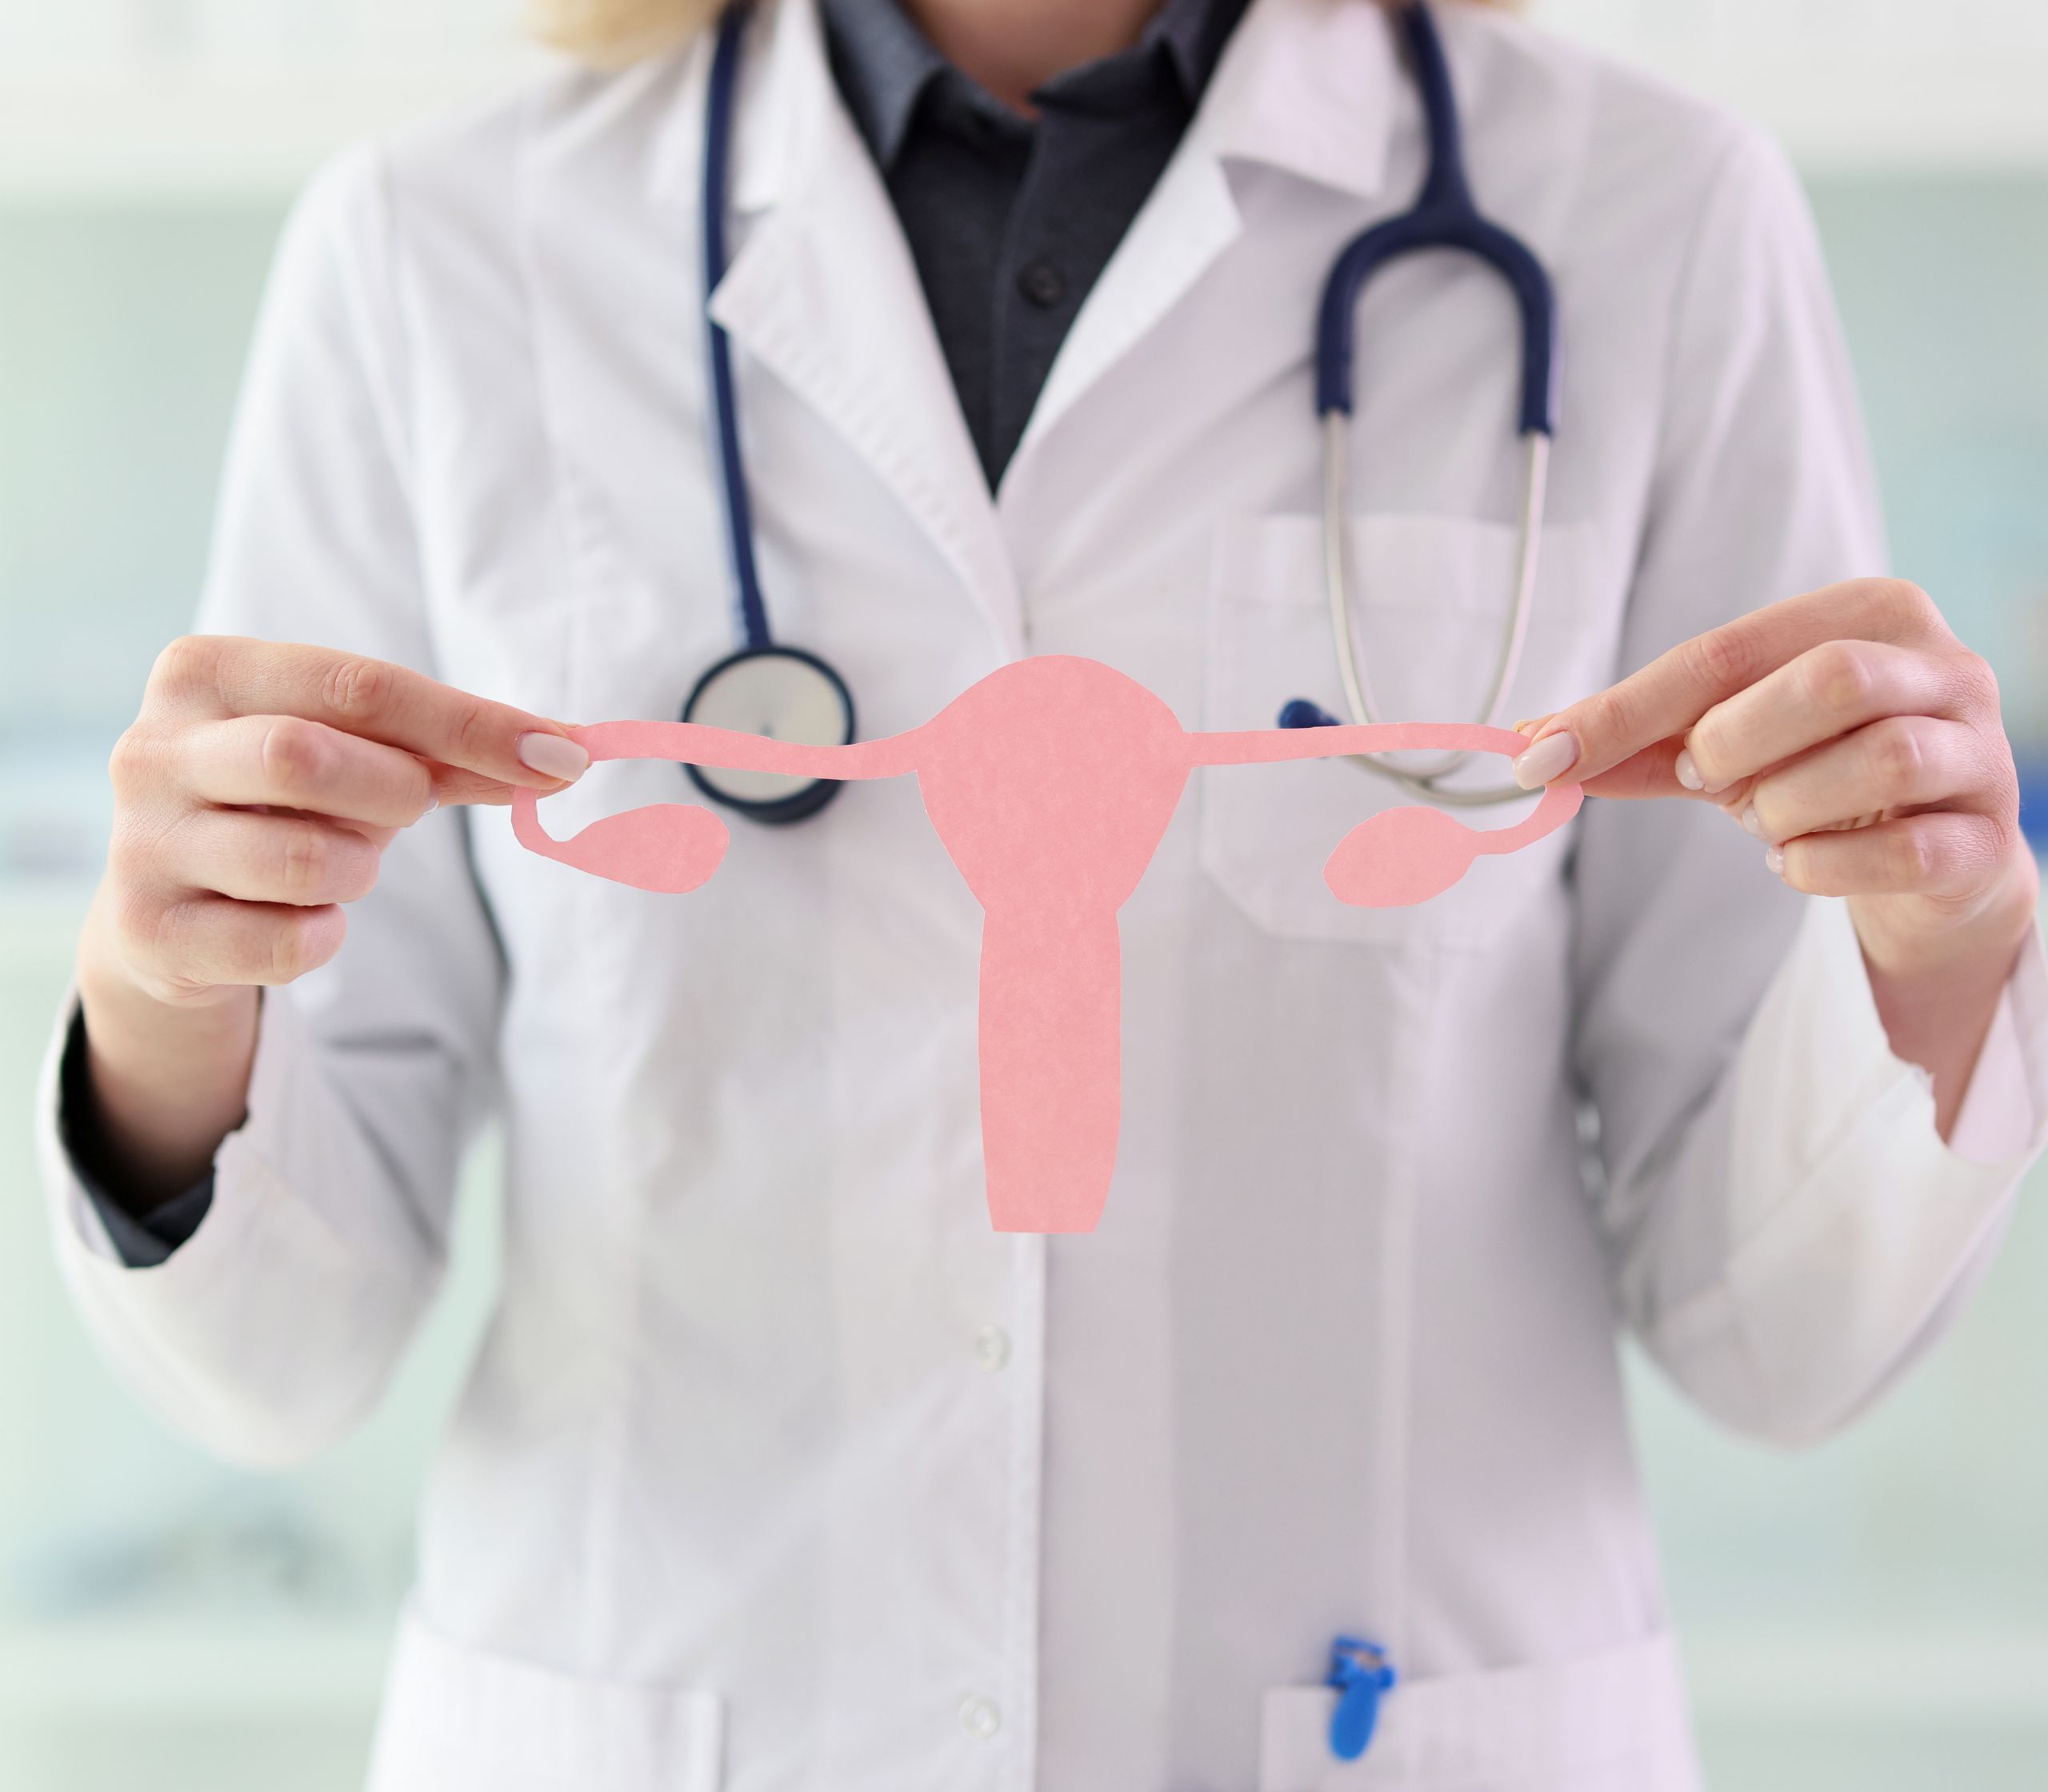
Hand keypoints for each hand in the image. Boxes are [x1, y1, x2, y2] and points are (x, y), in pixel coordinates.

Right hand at [76, 635, 588, 1199]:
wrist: (169, 917)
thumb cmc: (284, 807)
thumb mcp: (357, 755)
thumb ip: (450, 749)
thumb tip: (566, 753)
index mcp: (205, 672)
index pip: (359, 686)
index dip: (472, 725)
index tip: (565, 758)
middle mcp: (153, 748)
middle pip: (308, 756)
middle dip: (393, 793)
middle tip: (405, 810)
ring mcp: (142, 845)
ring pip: (305, 858)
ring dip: (359, 870)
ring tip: (339, 863)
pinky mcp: (152, 935)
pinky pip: (289, 943)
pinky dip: (326, 935)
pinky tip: (305, 919)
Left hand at [1509, 579, 2037, 1129]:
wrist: (1931, 862)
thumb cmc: (1820, 777)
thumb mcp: (1727, 746)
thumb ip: (1642, 742)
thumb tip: (1536, 748)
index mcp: (1869, 616)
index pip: (1729, 650)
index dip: (1625, 709)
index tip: (1543, 754)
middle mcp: (1941, 668)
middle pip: (1829, 680)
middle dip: (1735, 741)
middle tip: (1705, 780)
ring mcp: (1977, 753)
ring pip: (1879, 757)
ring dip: (1783, 805)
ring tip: (1763, 823)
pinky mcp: (1987, 841)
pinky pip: (1904, 850)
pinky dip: (1822, 865)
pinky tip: (1796, 863)